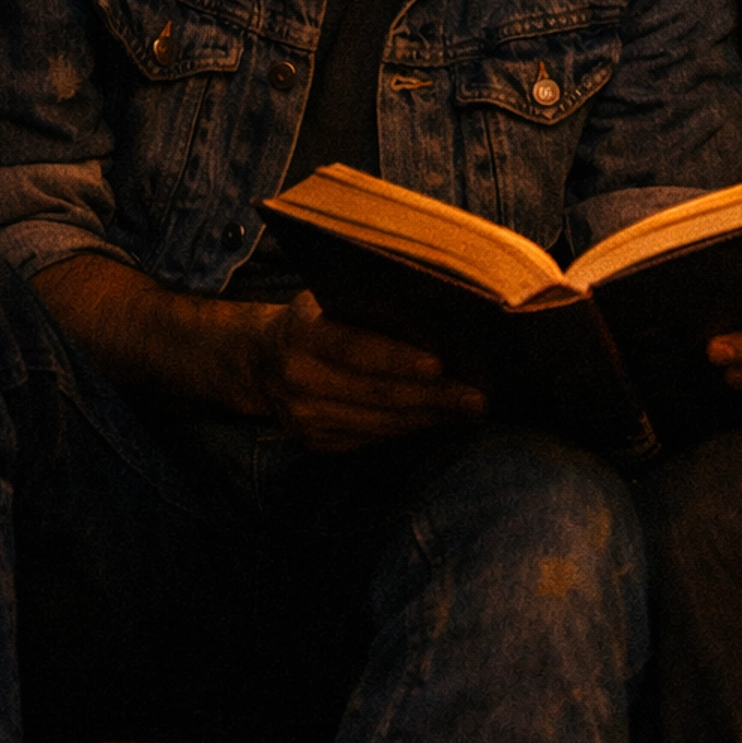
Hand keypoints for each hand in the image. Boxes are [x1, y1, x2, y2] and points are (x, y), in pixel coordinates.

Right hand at [254, 292, 484, 451]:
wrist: (264, 359)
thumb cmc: (316, 317)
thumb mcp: (329, 299)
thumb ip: (369, 306)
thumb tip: (438, 313)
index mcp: (301, 335)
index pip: (355, 348)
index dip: (397, 358)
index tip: (440, 364)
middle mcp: (298, 381)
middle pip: (376, 393)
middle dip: (432, 397)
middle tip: (477, 395)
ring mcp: (305, 419)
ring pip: (379, 423)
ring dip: (430, 418)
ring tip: (470, 408)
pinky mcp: (317, 443)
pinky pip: (373, 439)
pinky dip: (410, 429)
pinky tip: (440, 419)